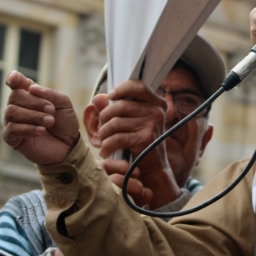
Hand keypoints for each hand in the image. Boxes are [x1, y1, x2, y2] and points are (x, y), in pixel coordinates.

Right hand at [3, 71, 79, 164]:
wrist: (69, 145)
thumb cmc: (65, 122)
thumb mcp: (63, 104)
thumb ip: (50, 94)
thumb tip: (31, 88)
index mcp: (30, 96)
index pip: (16, 84)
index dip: (13, 79)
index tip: (15, 79)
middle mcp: (18, 107)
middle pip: (15, 96)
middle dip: (35, 102)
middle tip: (52, 111)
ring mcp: (13, 122)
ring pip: (11, 112)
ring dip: (33, 115)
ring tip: (50, 121)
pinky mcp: (12, 138)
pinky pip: (11, 129)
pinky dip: (28, 128)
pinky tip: (42, 131)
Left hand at [95, 81, 179, 206]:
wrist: (153, 168)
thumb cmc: (140, 143)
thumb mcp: (128, 123)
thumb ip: (113, 109)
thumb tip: (98, 97)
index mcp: (156, 103)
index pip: (137, 86)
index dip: (121, 89)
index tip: (111, 97)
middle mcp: (157, 111)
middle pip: (120, 106)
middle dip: (105, 118)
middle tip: (103, 130)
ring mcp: (153, 124)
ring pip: (114, 123)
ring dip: (104, 135)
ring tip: (104, 142)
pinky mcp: (145, 138)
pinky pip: (116, 138)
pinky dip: (106, 146)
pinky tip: (106, 151)